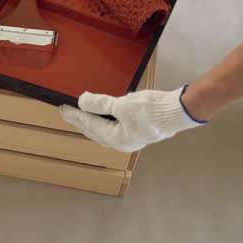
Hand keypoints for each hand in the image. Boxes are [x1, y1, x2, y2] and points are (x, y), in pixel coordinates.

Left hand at [59, 86, 205, 151]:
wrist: (179, 111)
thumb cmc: (153, 111)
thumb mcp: (123, 105)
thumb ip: (100, 104)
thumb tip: (82, 101)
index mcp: (117, 139)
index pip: (89, 125)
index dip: (75, 115)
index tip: (62, 108)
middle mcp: (122, 142)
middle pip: (94, 131)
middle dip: (79, 121)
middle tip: (66, 111)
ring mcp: (130, 137)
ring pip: (103, 130)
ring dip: (90, 122)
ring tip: (79, 114)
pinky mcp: (136, 130)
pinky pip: (113, 126)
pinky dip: (103, 120)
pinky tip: (101, 114)